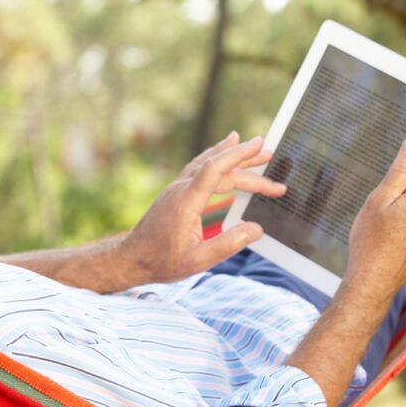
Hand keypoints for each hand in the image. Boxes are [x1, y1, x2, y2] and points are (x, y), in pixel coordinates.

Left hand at [119, 132, 285, 283]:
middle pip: (219, 168)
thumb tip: (257, 229)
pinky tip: (224, 152)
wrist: (132, 258)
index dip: (238, 155)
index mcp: (186, 202)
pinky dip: (216, 158)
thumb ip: (228, 244)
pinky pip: (199, 168)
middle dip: (248, 164)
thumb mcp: (198, 260)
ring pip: (208, 164)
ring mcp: (177, 188)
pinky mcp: (176, 192)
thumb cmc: (162, 262)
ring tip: (257, 149)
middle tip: (273, 159)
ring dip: (232, 155)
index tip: (259, 144)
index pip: (215, 169)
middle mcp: (181, 189)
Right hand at [345, 138, 405, 302]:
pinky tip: (390, 241)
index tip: (387, 186)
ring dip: (405, 211)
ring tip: (384, 230)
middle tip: (380, 212)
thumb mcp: (379, 199)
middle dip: (403, 194)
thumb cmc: (370, 240)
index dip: (402, 175)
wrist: (373, 281)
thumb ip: (401, 170)